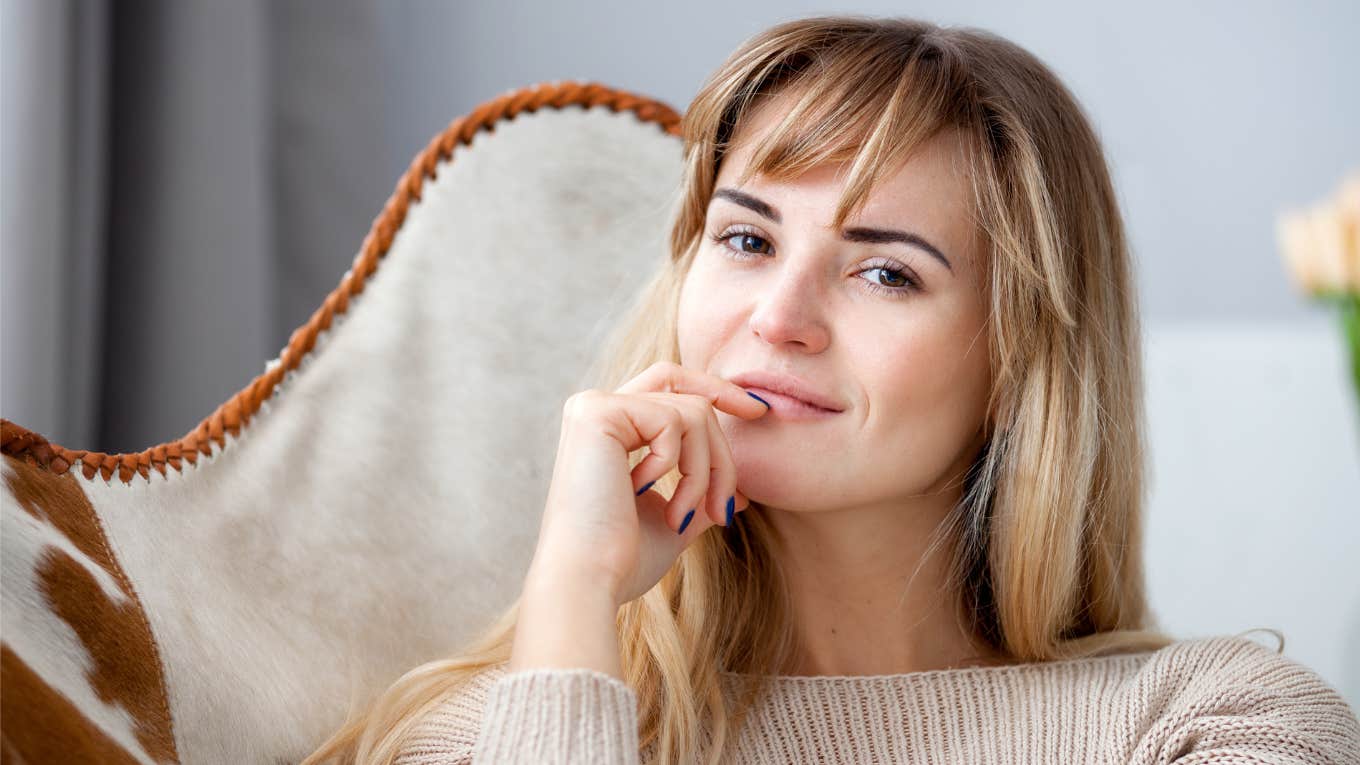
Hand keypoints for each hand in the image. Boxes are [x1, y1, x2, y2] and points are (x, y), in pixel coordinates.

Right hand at [525, 362, 770, 608]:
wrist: (589, 580)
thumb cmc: (622, 561)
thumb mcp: (672, 522)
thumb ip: (700, 497)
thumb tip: (741, 494)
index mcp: (608, 429)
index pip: (670, 384)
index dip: (716, 390)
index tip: (757, 412)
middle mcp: (596, 408)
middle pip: (690, 398)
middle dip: (721, 452)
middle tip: (725, 506)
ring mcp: (594, 406)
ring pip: (691, 412)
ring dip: (703, 471)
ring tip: (683, 517)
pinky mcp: (598, 412)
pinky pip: (673, 421)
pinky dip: (677, 465)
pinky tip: (640, 494)